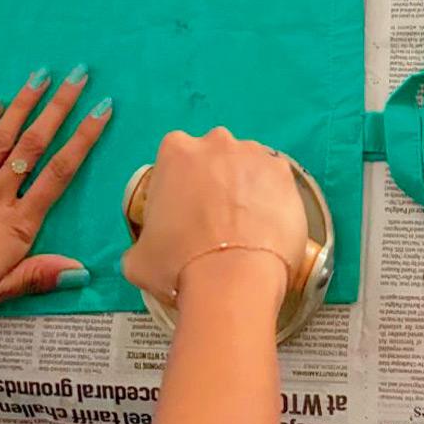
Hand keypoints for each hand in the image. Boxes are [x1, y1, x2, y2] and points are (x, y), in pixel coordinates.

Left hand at [0, 66, 111, 331]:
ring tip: (40, 77)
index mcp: (16, 227)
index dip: (83, 140)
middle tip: (77, 76)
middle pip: (33, 146)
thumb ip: (36, 277)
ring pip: (1, 140)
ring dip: (23, 107)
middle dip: (58, 109)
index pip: (58, 175)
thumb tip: (82, 270)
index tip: (102, 110)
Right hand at [121, 128, 306, 305]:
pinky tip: (267, 228)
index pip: (175, 160)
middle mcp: (217, 143)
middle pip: (214, 158)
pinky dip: (272, 200)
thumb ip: (143, 241)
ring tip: (245, 227)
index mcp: (176, 151)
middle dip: (214, 182)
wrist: (233, 280)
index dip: (179, 187)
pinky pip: (275, 183)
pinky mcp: (285, 174)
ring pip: (247, 167)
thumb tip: (148, 250)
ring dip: (245, 188)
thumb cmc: (178, 265)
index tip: (183, 212)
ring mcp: (256, 156)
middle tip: (215, 221)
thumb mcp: (138, 257)